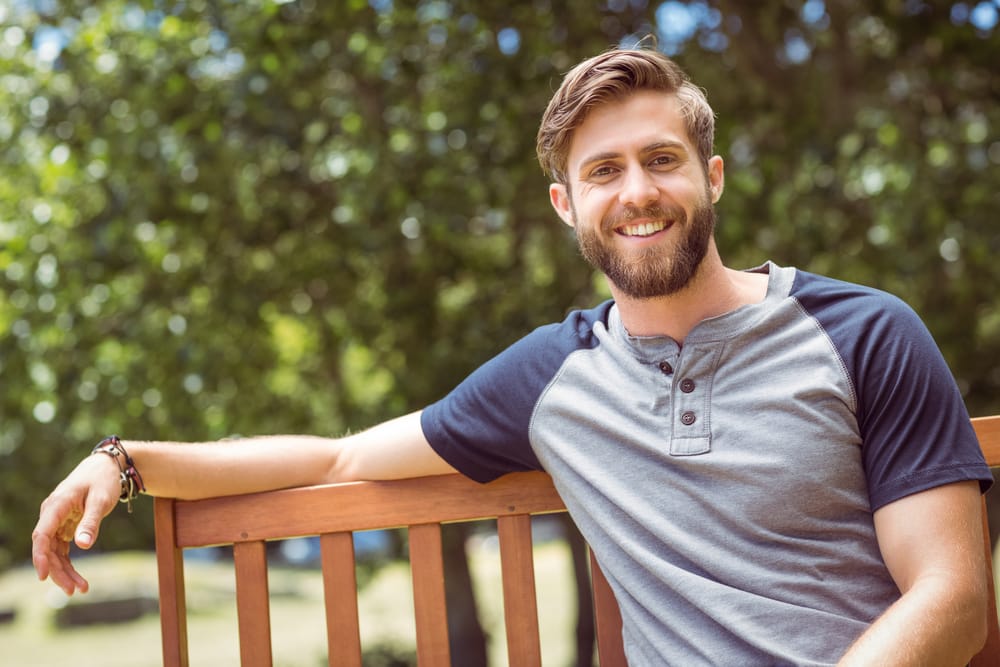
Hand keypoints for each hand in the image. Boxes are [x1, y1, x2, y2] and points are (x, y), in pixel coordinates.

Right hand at [32, 453, 120, 594]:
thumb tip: (83, 545)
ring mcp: (56, 521)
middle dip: (58, 571)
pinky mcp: (64, 526)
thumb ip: (91, 521)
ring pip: (54, 552)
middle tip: (74, 591)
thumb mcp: (101, 500)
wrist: (106, 467)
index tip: (43, 576)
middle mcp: (51, 515)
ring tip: (81, 589)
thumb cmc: (103, 480)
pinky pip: (62, 549)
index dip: (40, 556)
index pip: (41, 535)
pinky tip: (78, 579)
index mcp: (56, 506)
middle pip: (47, 548)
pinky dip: (69, 563)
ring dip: (64, 571)